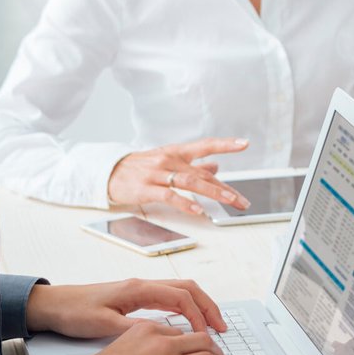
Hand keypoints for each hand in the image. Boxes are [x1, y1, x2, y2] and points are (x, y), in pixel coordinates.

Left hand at [26, 278, 227, 337]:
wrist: (53, 305)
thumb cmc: (75, 313)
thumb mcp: (104, 324)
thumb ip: (134, 329)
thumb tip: (162, 335)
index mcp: (138, 289)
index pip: (181, 297)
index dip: (199, 315)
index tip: (208, 335)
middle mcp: (143, 285)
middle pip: (188, 289)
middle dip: (209, 307)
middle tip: (222, 328)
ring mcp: (140, 289)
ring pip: (181, 292)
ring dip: (199, 307)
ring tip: (212, 326)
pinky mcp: (136, 297)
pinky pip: (169, 299)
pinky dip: (185, 309)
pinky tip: (188, 324)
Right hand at [107, 137, 251, 217]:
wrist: (109, 172)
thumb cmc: (141, 167)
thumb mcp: (168, 161)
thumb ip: (193, 165)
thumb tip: (216, 166)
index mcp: (176, 152)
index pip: (204, 145)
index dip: (225, 144)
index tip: (244, 144)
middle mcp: (169, 160)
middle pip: (202, 173)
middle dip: (225, 188)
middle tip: (242, 200)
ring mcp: (157, 174)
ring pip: (190, 182)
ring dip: (213, 193)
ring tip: (229, 202)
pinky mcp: (146, 189)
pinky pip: (169, 196)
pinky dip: (185, 203)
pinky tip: (198, 210)